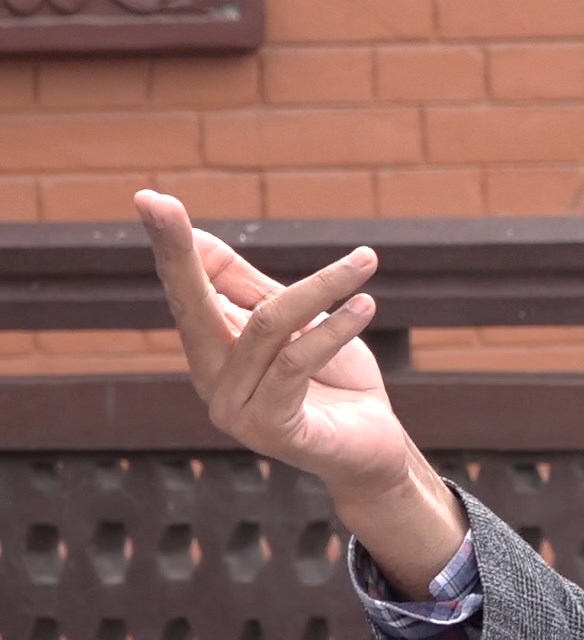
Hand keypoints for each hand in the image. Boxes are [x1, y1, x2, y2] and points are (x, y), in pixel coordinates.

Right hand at [135, 189, 414, 497]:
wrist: (375, 447)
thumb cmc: (335, 381)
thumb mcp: (299, 322)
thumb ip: (252, 288)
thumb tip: (201, 238)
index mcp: (212, 350)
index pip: (185, 291)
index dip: (170, 246)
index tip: (148, 196)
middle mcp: (211, 381)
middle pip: (194, 305)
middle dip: (182, 251)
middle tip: (160, 199)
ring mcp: (235, 411)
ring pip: (267, 325)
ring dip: (322, 287)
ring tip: (365, 263)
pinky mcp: (271, 432)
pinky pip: (296, 364)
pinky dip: (334, 329)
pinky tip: (366, 305)